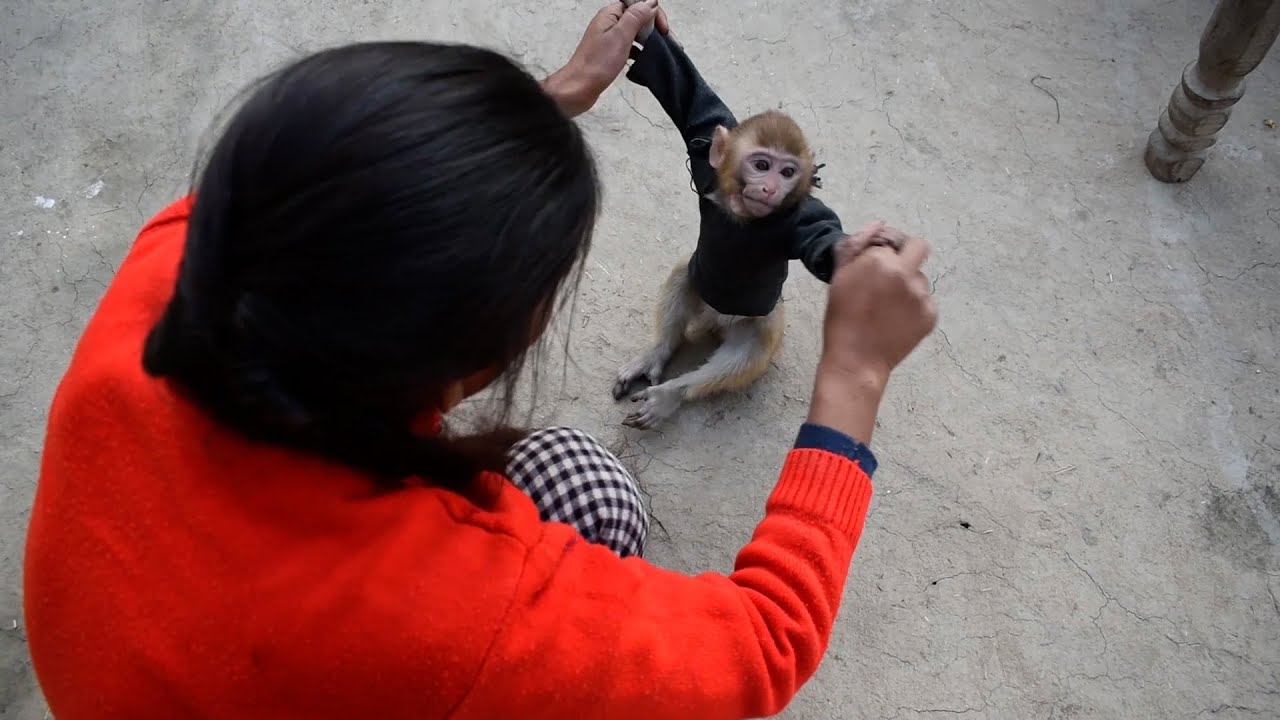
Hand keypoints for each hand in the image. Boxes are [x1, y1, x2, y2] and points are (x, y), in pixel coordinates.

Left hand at [544, 0, 669, 116]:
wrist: (578, 89)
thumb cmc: (597, 63)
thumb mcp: (620, 36)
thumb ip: (636, 17)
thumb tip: (651, 2)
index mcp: (611, 14)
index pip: (638, 4)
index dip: (654, 14)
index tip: (664, 31)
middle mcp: (610, 23)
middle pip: (639, 17)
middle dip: (656, 28)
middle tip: (669, 44)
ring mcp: (610, 39)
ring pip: (636, 33)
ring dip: (650, 40)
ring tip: (663, 53)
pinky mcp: (611, 53)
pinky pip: (631, 47)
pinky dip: (641, 52)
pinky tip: (647, 60)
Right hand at [808, 221, 937, 443]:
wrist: (856, 360)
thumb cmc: (841, 318)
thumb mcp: (839, 277)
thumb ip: (855, 245)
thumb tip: (878, 224)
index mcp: (880, 260)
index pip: (888, 241)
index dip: (879, 251)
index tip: (871, 266)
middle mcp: (906, 273)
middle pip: (919, 247)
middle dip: (907, 253)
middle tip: (892, 273)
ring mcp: (922, 295)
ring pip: (920, 278)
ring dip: (908, 285)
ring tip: (887, 307)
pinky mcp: (931, 315)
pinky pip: (925, 301)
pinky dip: (914, 307)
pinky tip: (896, 320)